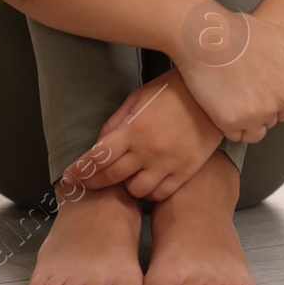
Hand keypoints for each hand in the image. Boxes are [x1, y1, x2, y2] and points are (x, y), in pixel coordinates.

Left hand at [59, 68, 222, 201]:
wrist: (213, 96)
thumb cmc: (173, 91)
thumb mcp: (139, 98)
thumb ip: (116, 122)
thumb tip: (100, 143)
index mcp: (133, 130)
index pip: (97, 157)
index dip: (80, 170)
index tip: (70, 177)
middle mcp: (148, 150)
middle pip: (111, 177)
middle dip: (93, 182)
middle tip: (86, 183)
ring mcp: (168, 163)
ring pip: (135, 191)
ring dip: (126, 187)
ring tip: (126, 177)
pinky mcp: (185, 171)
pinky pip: (160, 193)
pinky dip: (150, 192)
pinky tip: (147, 181)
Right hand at [175, 1, 283, 143]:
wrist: (205, 35)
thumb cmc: (243, 33)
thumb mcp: (283, 40)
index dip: (271, 99)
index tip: (256, 84)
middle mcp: (270, 108)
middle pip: (268, 123)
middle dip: (259, 110)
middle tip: (241, 87)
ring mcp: (248, 116)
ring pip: (252, 134)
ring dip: (245, 123)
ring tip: (232, 98)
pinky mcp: (225, 121)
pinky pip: (232, 135)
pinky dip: (227, 124)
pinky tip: (221, 103)